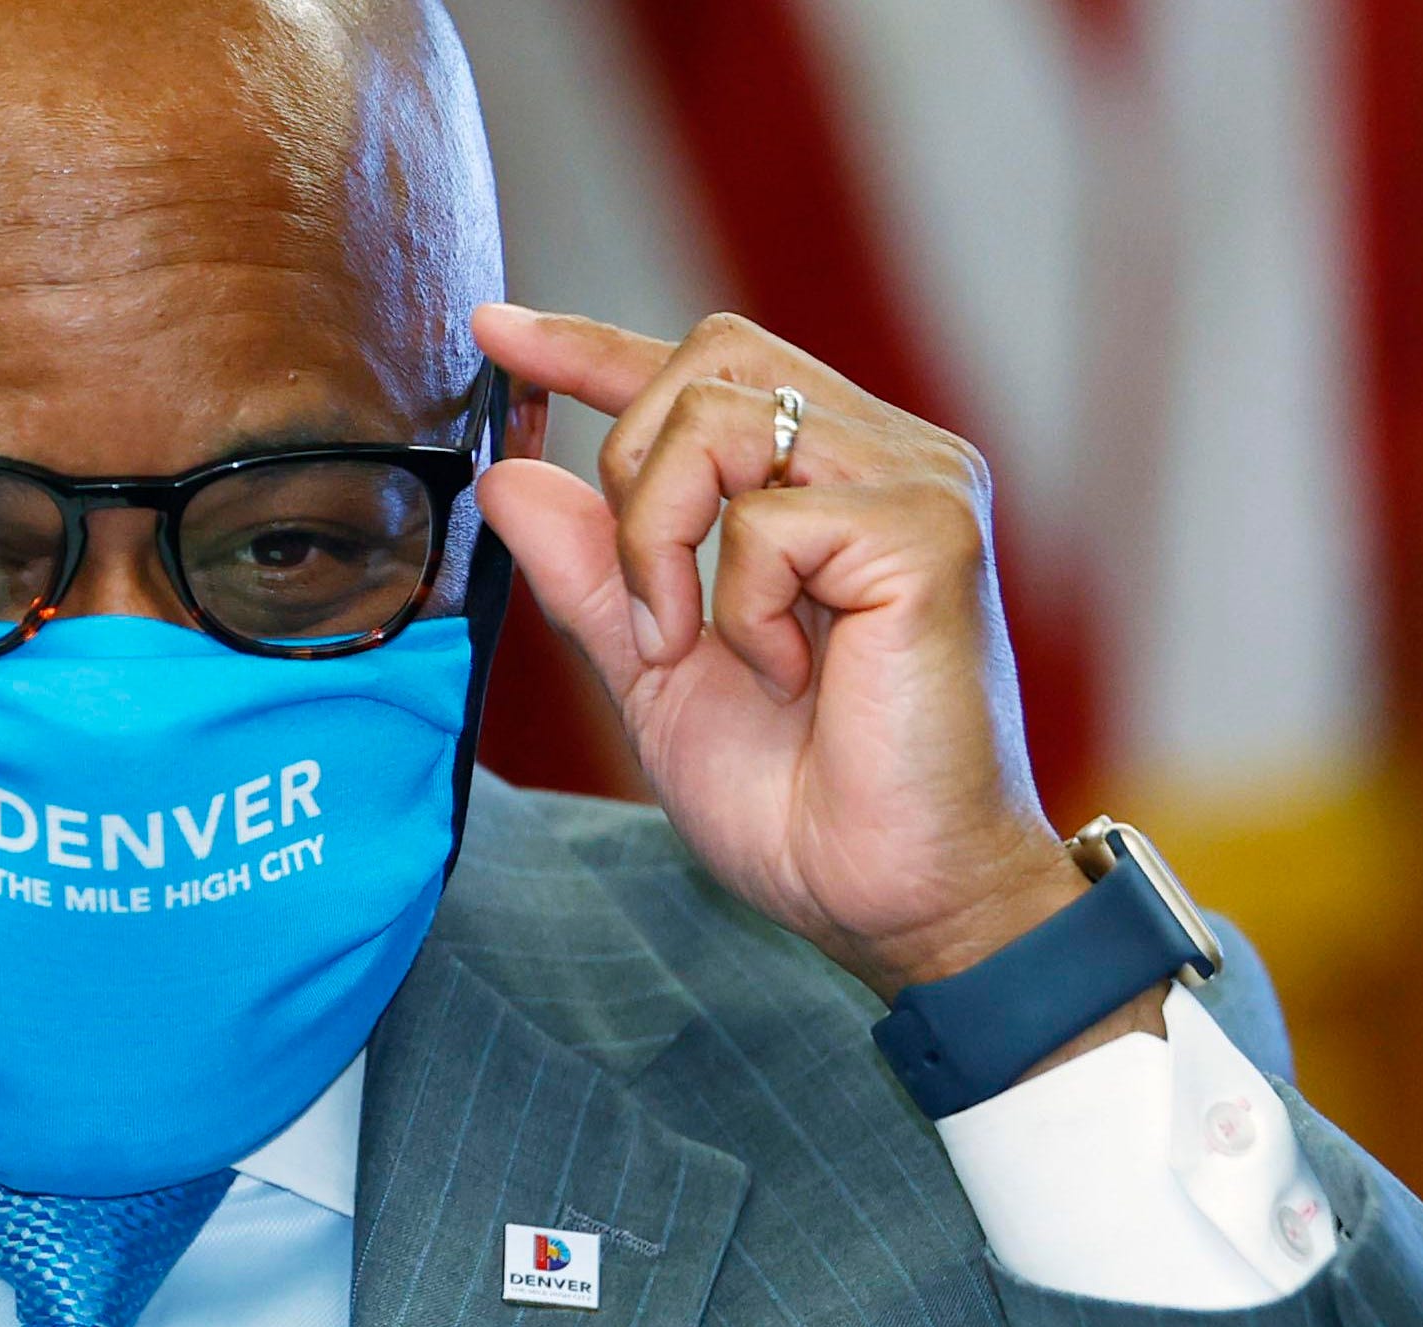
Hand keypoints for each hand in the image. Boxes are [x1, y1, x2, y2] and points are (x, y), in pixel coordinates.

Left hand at [471, 304, 1090, 1000]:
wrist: (893, 897)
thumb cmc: (801, 800)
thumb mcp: (655, 675)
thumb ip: (593, 574)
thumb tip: (510, 477)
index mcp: (829, 481)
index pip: (706, 372)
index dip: (591, 347)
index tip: (493, 332)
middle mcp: (885, 458)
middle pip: (710, 359)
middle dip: (631, 467)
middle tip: (646, 603)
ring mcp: (916, 485)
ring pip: (721, 421)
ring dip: (662, 548)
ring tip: (697, 649)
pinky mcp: (929, 532)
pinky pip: (767, 520)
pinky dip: (737, 610)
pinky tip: (787, 678)